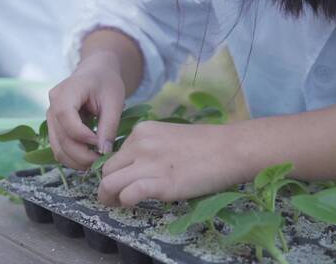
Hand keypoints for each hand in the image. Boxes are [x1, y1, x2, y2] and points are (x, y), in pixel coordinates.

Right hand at [47, 52, 125, 169]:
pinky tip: (89, 158)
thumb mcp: (114, 101)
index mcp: (65, 92)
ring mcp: (50, 118)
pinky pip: (59, 148)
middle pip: (61, 138)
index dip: (82, 135)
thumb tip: (104, 152)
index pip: (65, 117)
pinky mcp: (54, 127)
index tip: (101, 143)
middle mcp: (52, 106)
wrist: (96, 73)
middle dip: (82, 155)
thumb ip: (109, 126)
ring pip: (57, 148)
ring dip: (76, 161)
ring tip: (97, 161)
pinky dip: (73, 158)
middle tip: (102, 160)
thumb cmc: (106, 83)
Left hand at [98, 121, 250, 206]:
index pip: (114, 155)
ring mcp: (149, 163)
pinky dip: (125, 202)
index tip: (120, 182)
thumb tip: (134, 168)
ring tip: (115, 204)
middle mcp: (140, 144)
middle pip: (106, 170)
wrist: (229, 149)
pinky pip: (128, 194)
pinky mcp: (161, 183)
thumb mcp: (168, 136)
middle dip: (105, 186)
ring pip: (109, 183)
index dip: (115, 171)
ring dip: (108, 198)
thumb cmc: (205, 145)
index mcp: (142, 131)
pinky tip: (132, 204)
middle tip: (113, 197)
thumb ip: (148, 148)